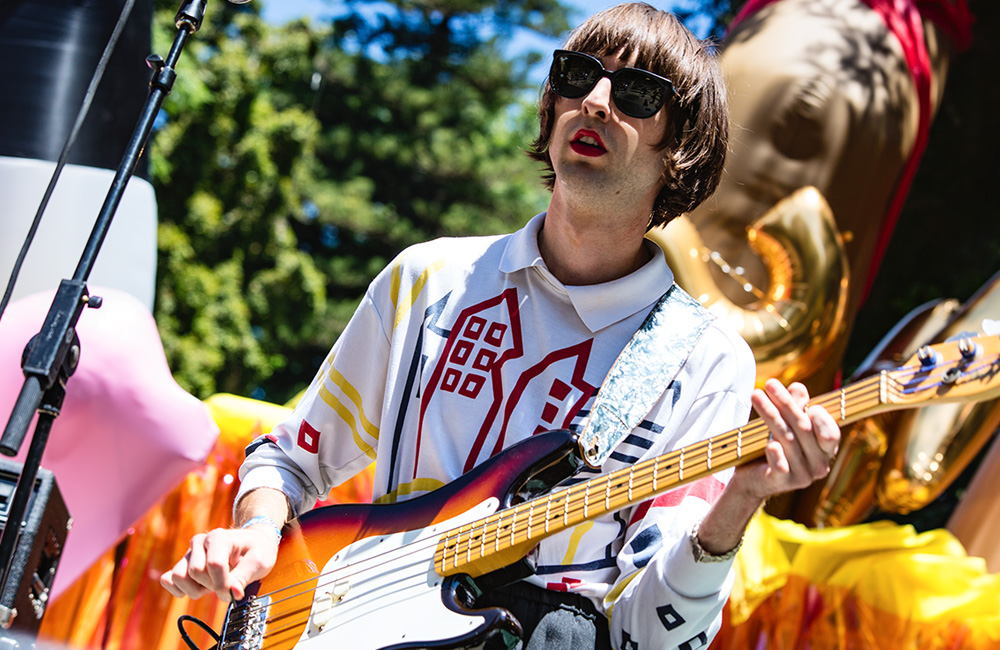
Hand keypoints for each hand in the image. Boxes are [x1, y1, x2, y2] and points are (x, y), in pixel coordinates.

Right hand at [160, 525, 278, 601]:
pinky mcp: (182, 565)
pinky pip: (168, 580)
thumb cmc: (256, 551)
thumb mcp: (260, 561)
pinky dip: (179, 590)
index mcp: (219, 536)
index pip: (214, 564)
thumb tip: (232, 594)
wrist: (251, 544)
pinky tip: (197, 589)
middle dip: (212, 586)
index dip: (223, 584)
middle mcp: (200, 542)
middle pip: (196, 572)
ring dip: (196, 589)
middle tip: (226, 584)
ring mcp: (189, 553)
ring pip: (179, 577)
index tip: (234, 593)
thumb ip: (245, 577)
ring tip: (212, 585)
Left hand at [735, 378, 840, 499]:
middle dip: (786, 403)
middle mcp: (819, 465)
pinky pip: (781, 466)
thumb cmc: (775, 445)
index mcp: (826, 450)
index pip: (830, 431)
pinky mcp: (782, 483)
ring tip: (756, 395)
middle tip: (770, 384)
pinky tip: (769, 445)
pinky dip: (776, 455)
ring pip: (788, 439)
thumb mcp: (786, 424)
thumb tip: (798, 387)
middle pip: (804, 429)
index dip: (818, 414)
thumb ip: (796, 407)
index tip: (797, 394)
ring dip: (771, 414)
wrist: (752, 478)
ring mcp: (802, 476)